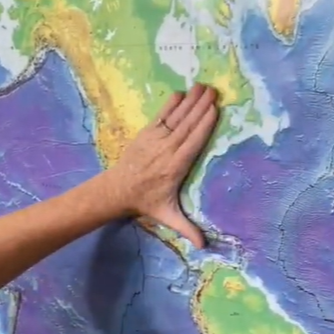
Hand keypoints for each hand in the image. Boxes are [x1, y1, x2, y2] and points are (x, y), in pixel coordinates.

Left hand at [107, 83, 218, 248]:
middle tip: (214, 90)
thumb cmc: (146, 202)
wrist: (117, 190)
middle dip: (200, 106)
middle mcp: (167, 149)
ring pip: (175, 117)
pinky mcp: (146, 133)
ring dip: (189, 101)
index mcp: (176, 166)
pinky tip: (180, 93)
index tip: (215, 109)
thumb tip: (204, 247)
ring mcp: (155, 139)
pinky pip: (161, 116)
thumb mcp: (167, 216)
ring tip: (202, 86)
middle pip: (187, 124)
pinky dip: (171, 104)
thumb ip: (187, 228)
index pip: (193, 142)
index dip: (204, 124)